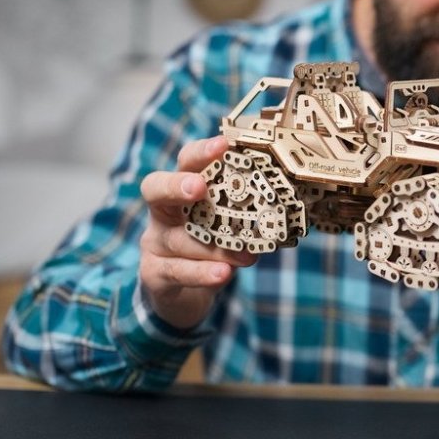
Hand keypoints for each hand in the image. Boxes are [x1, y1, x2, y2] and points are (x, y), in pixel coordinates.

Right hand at [138, 135, 255, 328]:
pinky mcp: (154, 274)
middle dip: (177, 185)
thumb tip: (284, 195)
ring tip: (247, 254)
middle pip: (156, 188)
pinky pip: (176, 272)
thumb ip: (243, 207)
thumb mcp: (226, 222)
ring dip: (213, 245)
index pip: (185, 162)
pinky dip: (201, 273)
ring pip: (178, 239)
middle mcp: (163, 211)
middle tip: (199, 187)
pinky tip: (223, 273)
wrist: (185, 294)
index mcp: (182, 189)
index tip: (223, 144)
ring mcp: (155, 243)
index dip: (201, 152)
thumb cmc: (211, 246)